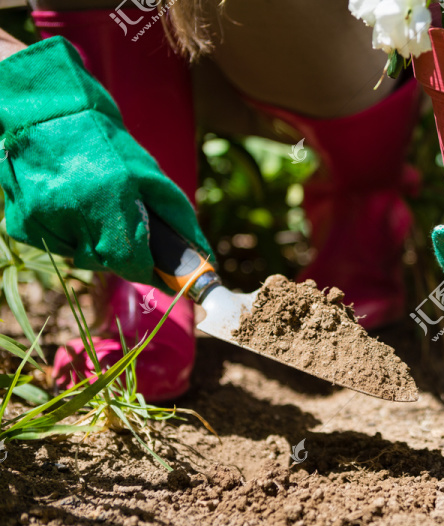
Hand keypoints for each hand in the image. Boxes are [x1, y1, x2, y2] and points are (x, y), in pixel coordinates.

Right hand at [0, 37, 213, 291]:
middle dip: (125, 256)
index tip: (163, 276)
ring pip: (82, 258)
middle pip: (108, 262)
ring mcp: (43, 218)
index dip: (149, 271)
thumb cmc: (108, 146)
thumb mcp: (151, 177)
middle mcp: (73, 210)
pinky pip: (58, 247)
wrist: (49, 115)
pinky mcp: (22, 223)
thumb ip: (179, 220)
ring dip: (96, 245)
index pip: (131, 261)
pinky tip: (70, 208)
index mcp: (110, 196)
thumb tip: (206, 258)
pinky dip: (70, 237)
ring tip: (94, 208)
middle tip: (126, 229)